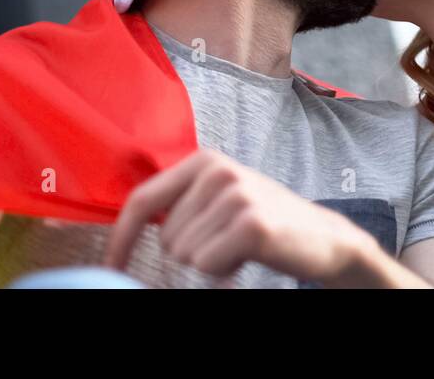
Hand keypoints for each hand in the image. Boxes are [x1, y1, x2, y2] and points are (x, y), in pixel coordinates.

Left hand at [103, 150, 378, 285]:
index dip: (119, 237)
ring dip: (210, 262)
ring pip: (184, 254)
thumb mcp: (219, 199)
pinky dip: (223, 272)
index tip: (109, 266)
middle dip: (190, 252)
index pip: (141, 200)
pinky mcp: (252, 224)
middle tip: (228, 242)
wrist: (324, 238)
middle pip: (165, 236)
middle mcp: (218, 170)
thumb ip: (177, 204)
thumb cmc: (263, 223)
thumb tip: (118, 227)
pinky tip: (249, 257)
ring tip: (240, 247)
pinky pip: (206, 266)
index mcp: (203, 161)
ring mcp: (237, 195)